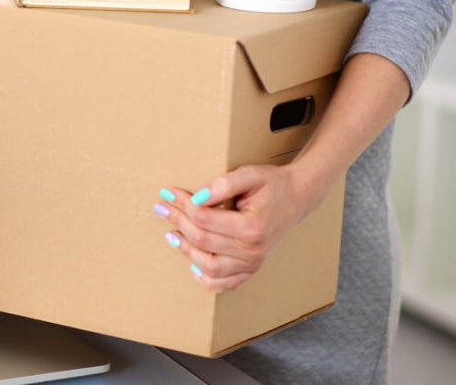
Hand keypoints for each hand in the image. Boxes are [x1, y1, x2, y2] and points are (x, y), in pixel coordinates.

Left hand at [153, 164, 315, 292]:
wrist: (297, 198)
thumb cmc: (272, 184)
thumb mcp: (250, 174)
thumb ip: (223, 184)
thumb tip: (196, 198)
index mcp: (251, 227)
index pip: (204, 218)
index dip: (182, 204)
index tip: (168, 192)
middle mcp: (252, 250)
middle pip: (201, 240)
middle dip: (177, 221)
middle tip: (162, 208)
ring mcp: (252, 264)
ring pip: (208, 267)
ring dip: (185, 250)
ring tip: (171, 234)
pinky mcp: (251, 269)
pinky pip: (224, 284)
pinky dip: (206, 278)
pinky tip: (193, 264)